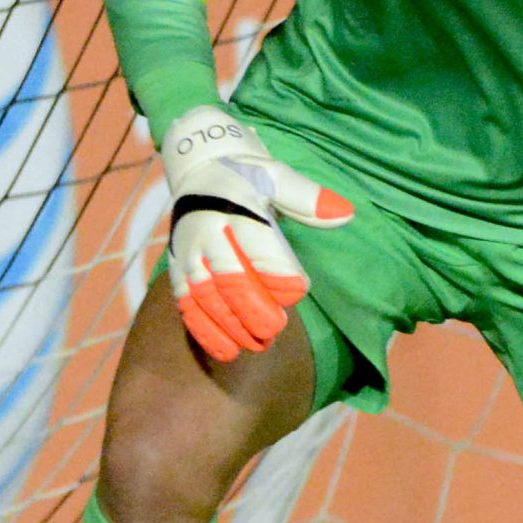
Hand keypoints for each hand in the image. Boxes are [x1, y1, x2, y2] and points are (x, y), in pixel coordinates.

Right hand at [160, 105, 353, 361]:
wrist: (199, 171)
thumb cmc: (247, 177)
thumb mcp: (277, 175)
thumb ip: (308, 197)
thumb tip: (345, 213)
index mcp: (234, 206)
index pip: (258, 245)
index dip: (279, 273)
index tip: (298, 290)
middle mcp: (206, 232)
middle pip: (229, 277)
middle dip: (253, 308)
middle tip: (276, 328)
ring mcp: (188, 254)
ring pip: (206, 297)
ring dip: (231, 326)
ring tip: (258, 345)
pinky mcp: (176, 272)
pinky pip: (186, 306)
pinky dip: (205, 332)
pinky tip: (228, 351)